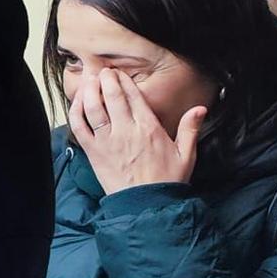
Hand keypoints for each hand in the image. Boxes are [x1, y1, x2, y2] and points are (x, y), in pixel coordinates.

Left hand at [67, 67, 204, 192]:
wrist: (147, 205)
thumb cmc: (167, 180)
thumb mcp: (186, 154)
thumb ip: (190, 128)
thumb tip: (200, 108)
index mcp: (149, 128)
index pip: (134, 97)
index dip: (124, 82)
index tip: (119, 73)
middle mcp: (126, 131)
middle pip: (112, 97)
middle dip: (106, 80)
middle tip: (103, 72)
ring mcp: (107, 141)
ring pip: (94, 108)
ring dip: (90, 91)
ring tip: (90, 80)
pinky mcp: (93, 151)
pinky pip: (80, 126)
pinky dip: (76, 112)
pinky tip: (77, 102)